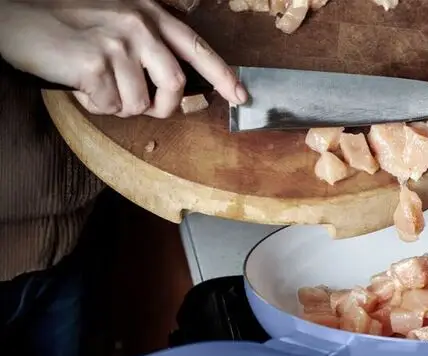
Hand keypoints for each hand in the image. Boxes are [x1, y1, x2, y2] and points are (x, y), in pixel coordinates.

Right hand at [0, 0, 247, 117]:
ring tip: (98, 86)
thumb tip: (175, 85)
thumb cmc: (66, 24)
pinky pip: (110, 105)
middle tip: (144, 106)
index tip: (240, 96)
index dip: (223, 75)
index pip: (197, 47)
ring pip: (140, 101)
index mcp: (148, 13)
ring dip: (120, 105)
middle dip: (163, 106)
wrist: (17, 19)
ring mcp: (117, 43)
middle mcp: (138, 24)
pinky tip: (80, 85)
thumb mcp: (115, 21)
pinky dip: (95, 105)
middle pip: (175, 83)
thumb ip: (148, 46)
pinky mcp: (95, 64)